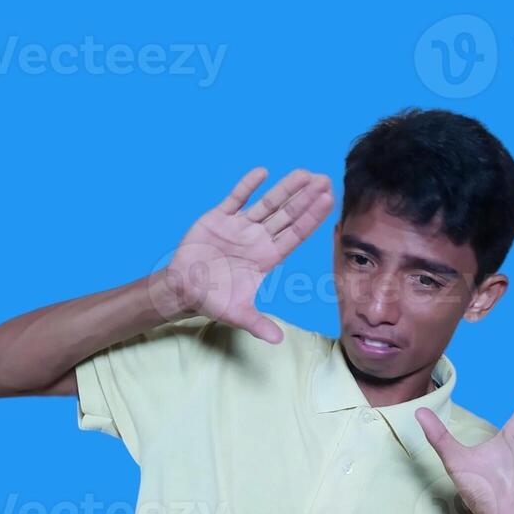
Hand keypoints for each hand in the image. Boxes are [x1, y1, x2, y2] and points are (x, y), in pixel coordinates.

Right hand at [162, 167, 333, 343]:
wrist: (184, 288)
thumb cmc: (213, 300)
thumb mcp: (237, 315)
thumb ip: (258, 325)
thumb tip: (278, 341)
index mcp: (267, 258)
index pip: (295, 234)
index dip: (312, 218)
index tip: (329, 201)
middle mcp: (258, 239)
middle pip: (287, 215)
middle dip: (306, 198)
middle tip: (326, 180)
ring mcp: (240, 226)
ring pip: (267, 203)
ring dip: (285, 188)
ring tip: (305, 173)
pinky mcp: (219, 217)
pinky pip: (236, 198)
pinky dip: (247, 186)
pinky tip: (263, 172)